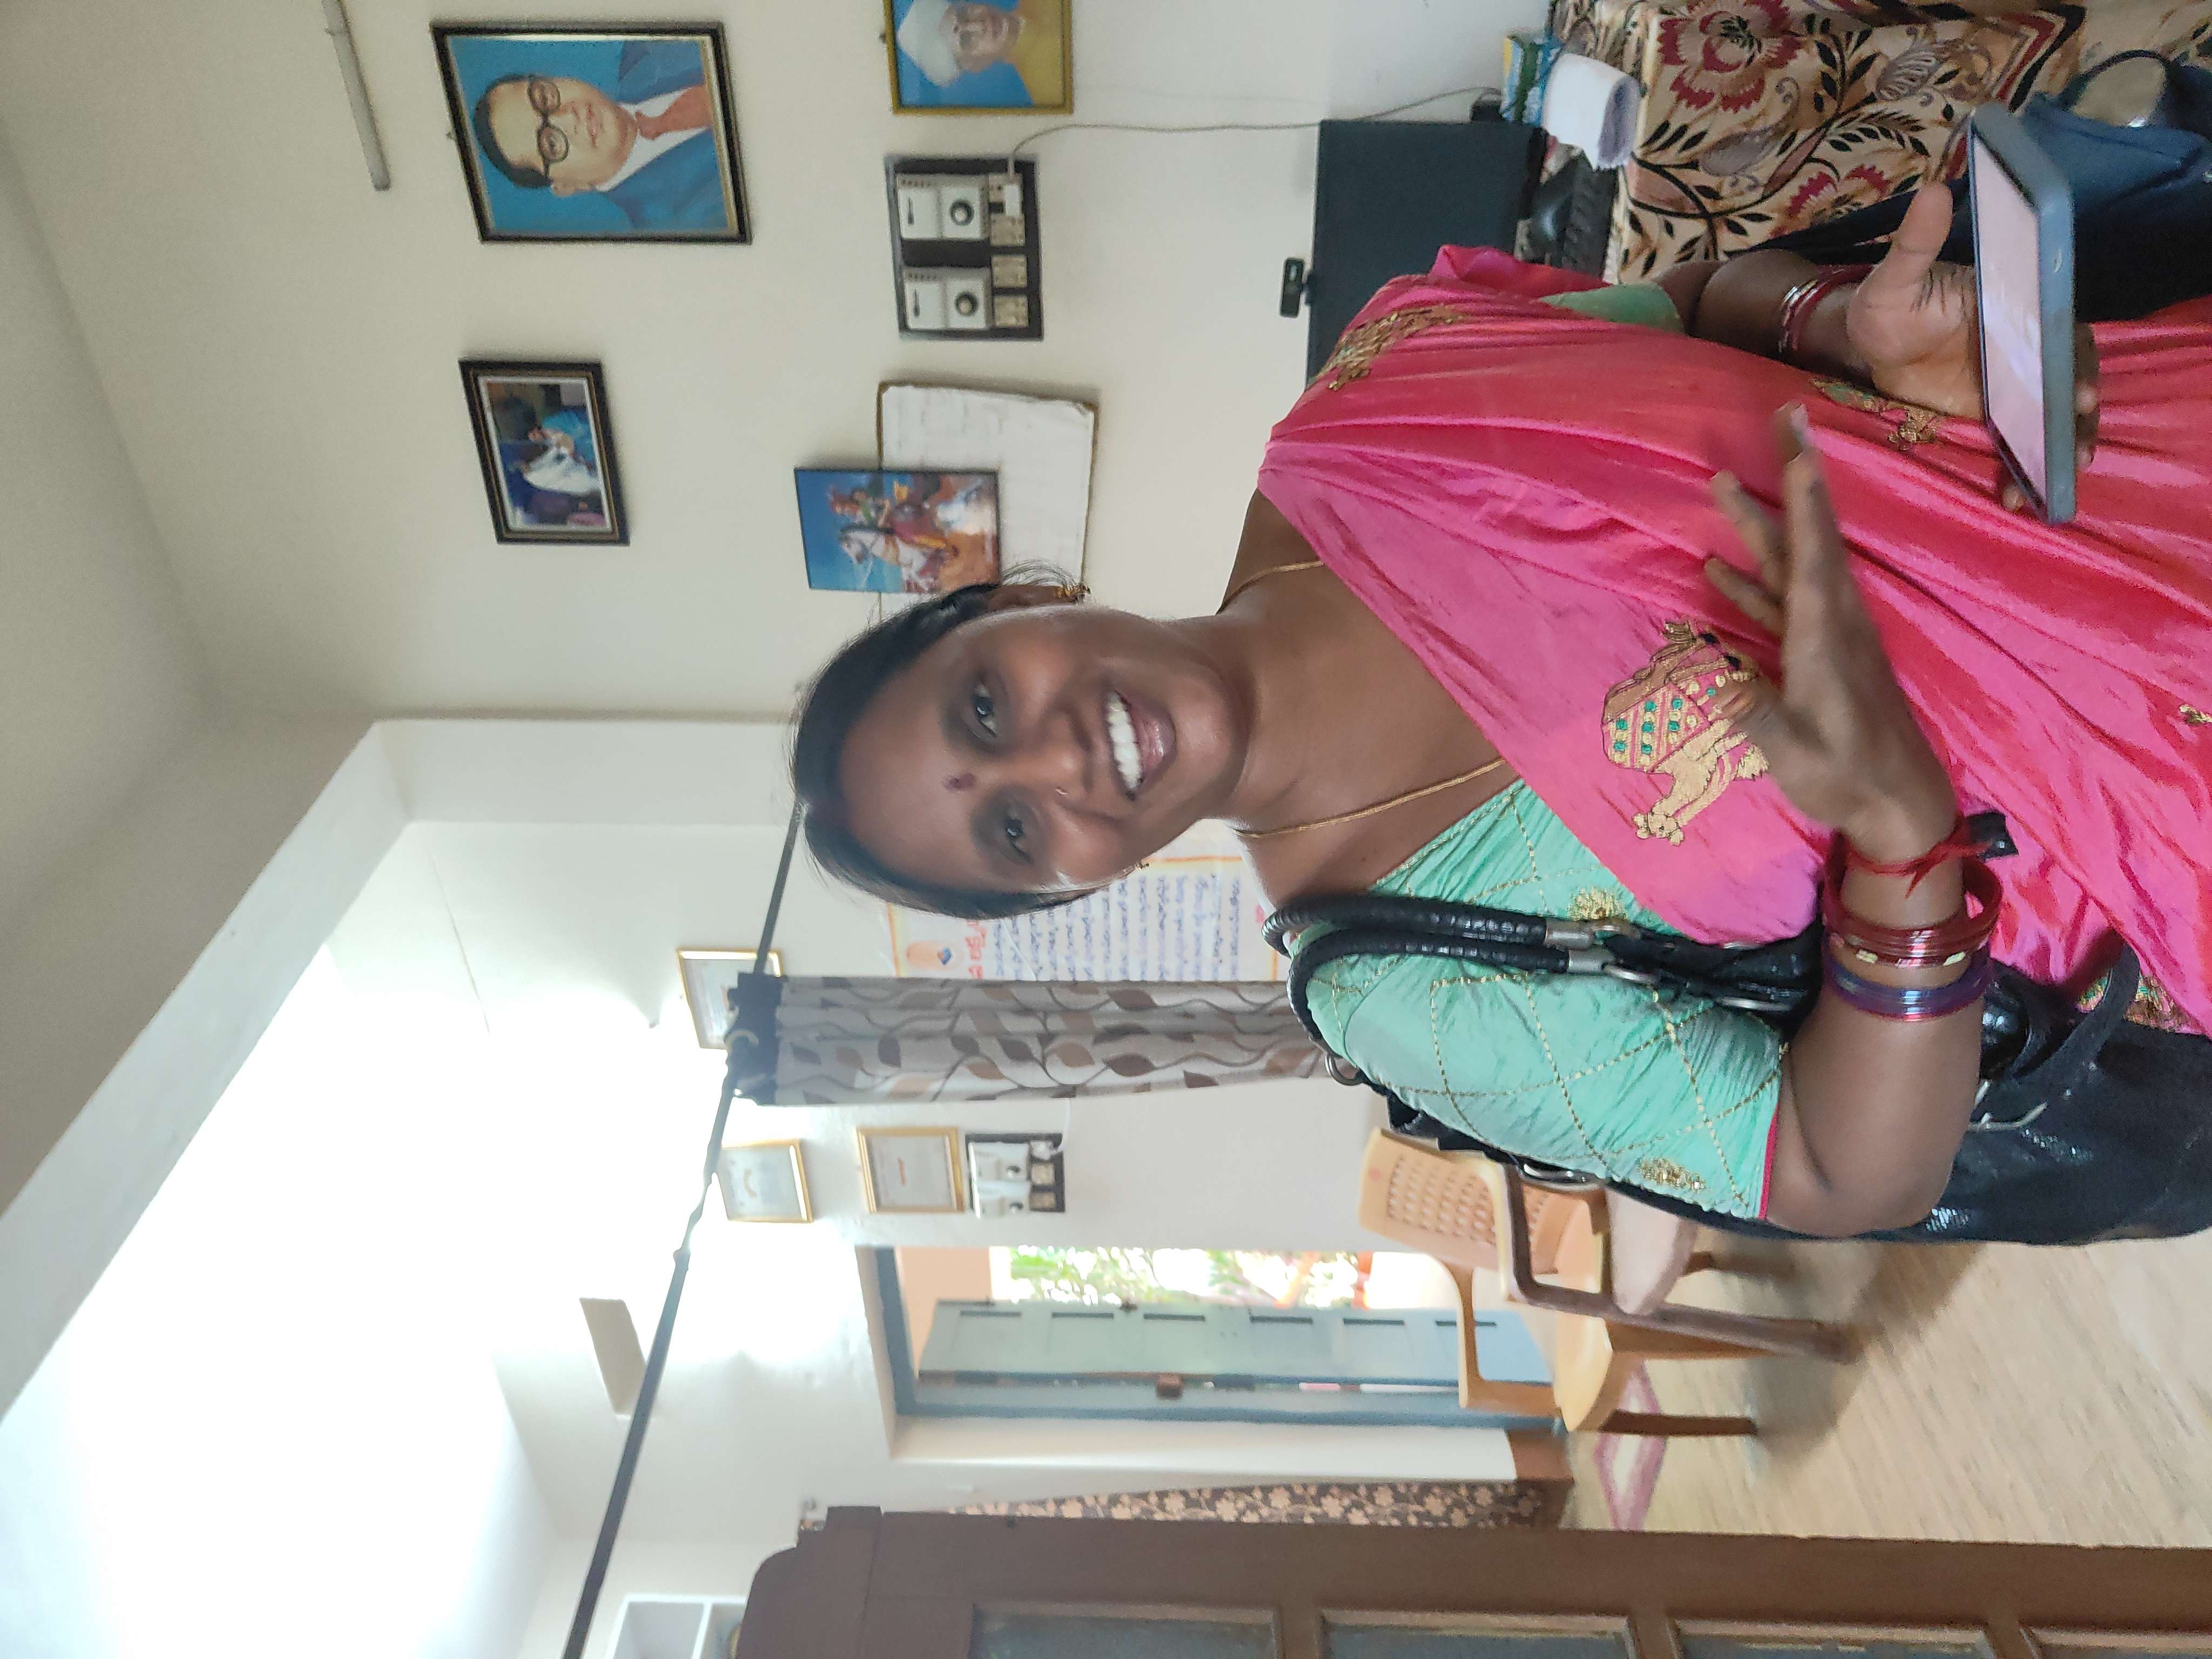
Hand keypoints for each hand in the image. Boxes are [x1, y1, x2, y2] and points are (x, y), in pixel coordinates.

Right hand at [1704, 408, 1957, 861]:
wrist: (1899, 803)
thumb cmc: (1847, 776)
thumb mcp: (1795, 751)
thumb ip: (1751, 710)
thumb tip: (1706, 672)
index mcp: (1824, 633)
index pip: (1812, 547)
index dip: (1804, 492)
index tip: (1799, 439)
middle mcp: (1829, 621)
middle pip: (1803, 538)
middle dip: (1786, 481)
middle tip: (1778, 422)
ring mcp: (1826, 637)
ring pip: (1790, 566)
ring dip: (1759, 526)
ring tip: (1721, 486)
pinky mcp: (1819, 656)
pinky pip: (1783, 605)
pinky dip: (1753, 582)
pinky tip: (1719, 570)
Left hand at [1845, 187, 2100, 502]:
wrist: (1865, 343)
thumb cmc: (1883, 304)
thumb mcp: (1893, 277)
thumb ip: (1914, 243)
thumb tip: (1934, 192)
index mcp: (2014, 305)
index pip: (2058, 328)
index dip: (2072, 357)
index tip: (2074, 388)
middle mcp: (2023, 341)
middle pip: (2066, 375)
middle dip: (2076, 411)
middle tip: (2077, 440)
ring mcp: (2012, 380)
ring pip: (2051, 412)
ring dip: (2062, 443)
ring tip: (2061, 474)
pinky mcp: (1994, 411)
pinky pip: (2019, 438)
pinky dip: (2025, 467)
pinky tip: (2021, 496)